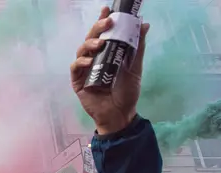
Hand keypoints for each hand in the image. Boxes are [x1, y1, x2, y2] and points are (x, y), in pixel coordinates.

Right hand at [71, 7, 150, 134]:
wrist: (120, 115)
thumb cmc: (127, 93)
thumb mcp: (135, 68)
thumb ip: (138, 47)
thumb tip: (144, 24)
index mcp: (107, 54)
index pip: (103, 34)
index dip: (103, 20)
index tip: (107, 9)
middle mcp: (94, 59)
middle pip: (91, 38)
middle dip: (97, 28)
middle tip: (107, 23)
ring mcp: (85, 70)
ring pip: (82, 50)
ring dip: (90, 44)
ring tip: (100, 44)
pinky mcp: (78, 81)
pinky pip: (76, 67)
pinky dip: (82, 62)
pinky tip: (90, 61)